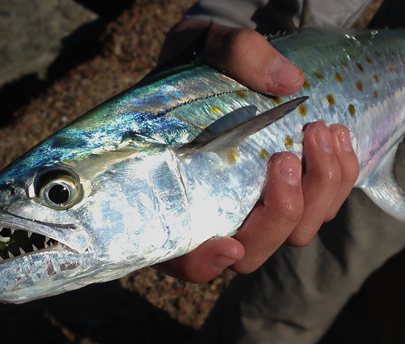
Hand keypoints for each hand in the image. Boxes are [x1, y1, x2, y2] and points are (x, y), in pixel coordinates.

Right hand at [155, 20, 359, 281]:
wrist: (212, 62)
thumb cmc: (193, 62)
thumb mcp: (200, 45)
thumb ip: (232, 54)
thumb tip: (287, 83)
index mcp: (175, 197)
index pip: (183, 255)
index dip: (204, 262)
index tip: (229, 243)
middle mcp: (216, 212)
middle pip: (252, 250)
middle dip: (281, 213)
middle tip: (285, 156)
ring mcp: (254, 205)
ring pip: (295, 232)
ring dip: (320, 191)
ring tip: (321, 131)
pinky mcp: (286, 190)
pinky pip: (320, 206)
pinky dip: (338, 179)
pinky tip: (334, 137)